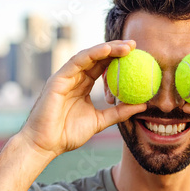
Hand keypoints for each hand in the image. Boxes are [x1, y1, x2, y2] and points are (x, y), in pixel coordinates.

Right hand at [19, 41, 145, 157]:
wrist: (45, 144)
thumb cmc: (67, 134)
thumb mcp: (100, 121)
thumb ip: (119, 112)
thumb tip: (143, 105)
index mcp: (83, 85)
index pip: (103, 67)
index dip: (119, 59)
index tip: (138, 56)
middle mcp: (75, 78)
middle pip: (97, 58)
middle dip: (116, 48)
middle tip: (135, 45)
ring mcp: (66, 77)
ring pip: (89, 56)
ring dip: (108, 48)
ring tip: (127, 47)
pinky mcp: (58, 78)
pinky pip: (77, 62)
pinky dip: (92, 53)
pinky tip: (107, 49)